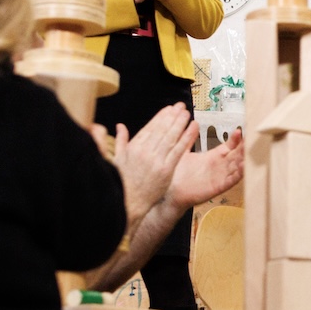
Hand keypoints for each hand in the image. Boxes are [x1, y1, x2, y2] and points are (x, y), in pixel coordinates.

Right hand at [113, 104, 195, 218]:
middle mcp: (145, 151)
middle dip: (172, 116)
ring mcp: (156, 160)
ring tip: (187, 113)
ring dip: (180, 123)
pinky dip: (187, 137)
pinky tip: (194, 128)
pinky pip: (179, 150)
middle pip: (162, 129)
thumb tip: (119, 126)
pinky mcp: (166, 170)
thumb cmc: (122, 182)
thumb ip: (121, 141)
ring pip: (171, 136)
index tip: (169, 109)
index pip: (150, 127)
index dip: (161, 116)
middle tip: (181, 106)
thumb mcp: (116, 159)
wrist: (129, 203)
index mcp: (134, 147)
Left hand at [167, 129, 243, 208]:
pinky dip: (238, 174)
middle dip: (245, 147)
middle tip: (253, 139)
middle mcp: (220, 165)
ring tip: (251, 152)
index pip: (230, 145)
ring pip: (237, 166)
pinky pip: (231, 180)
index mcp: (214, 156)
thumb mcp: (184, 152)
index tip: (240, 130)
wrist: (172, 191)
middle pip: (237, 155)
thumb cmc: (177, 173)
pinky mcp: (218, 187)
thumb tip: (194, 123)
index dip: (236, 138)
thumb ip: (189, 138)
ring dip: (245, 159)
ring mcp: (221, 176)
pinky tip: (244, 167)